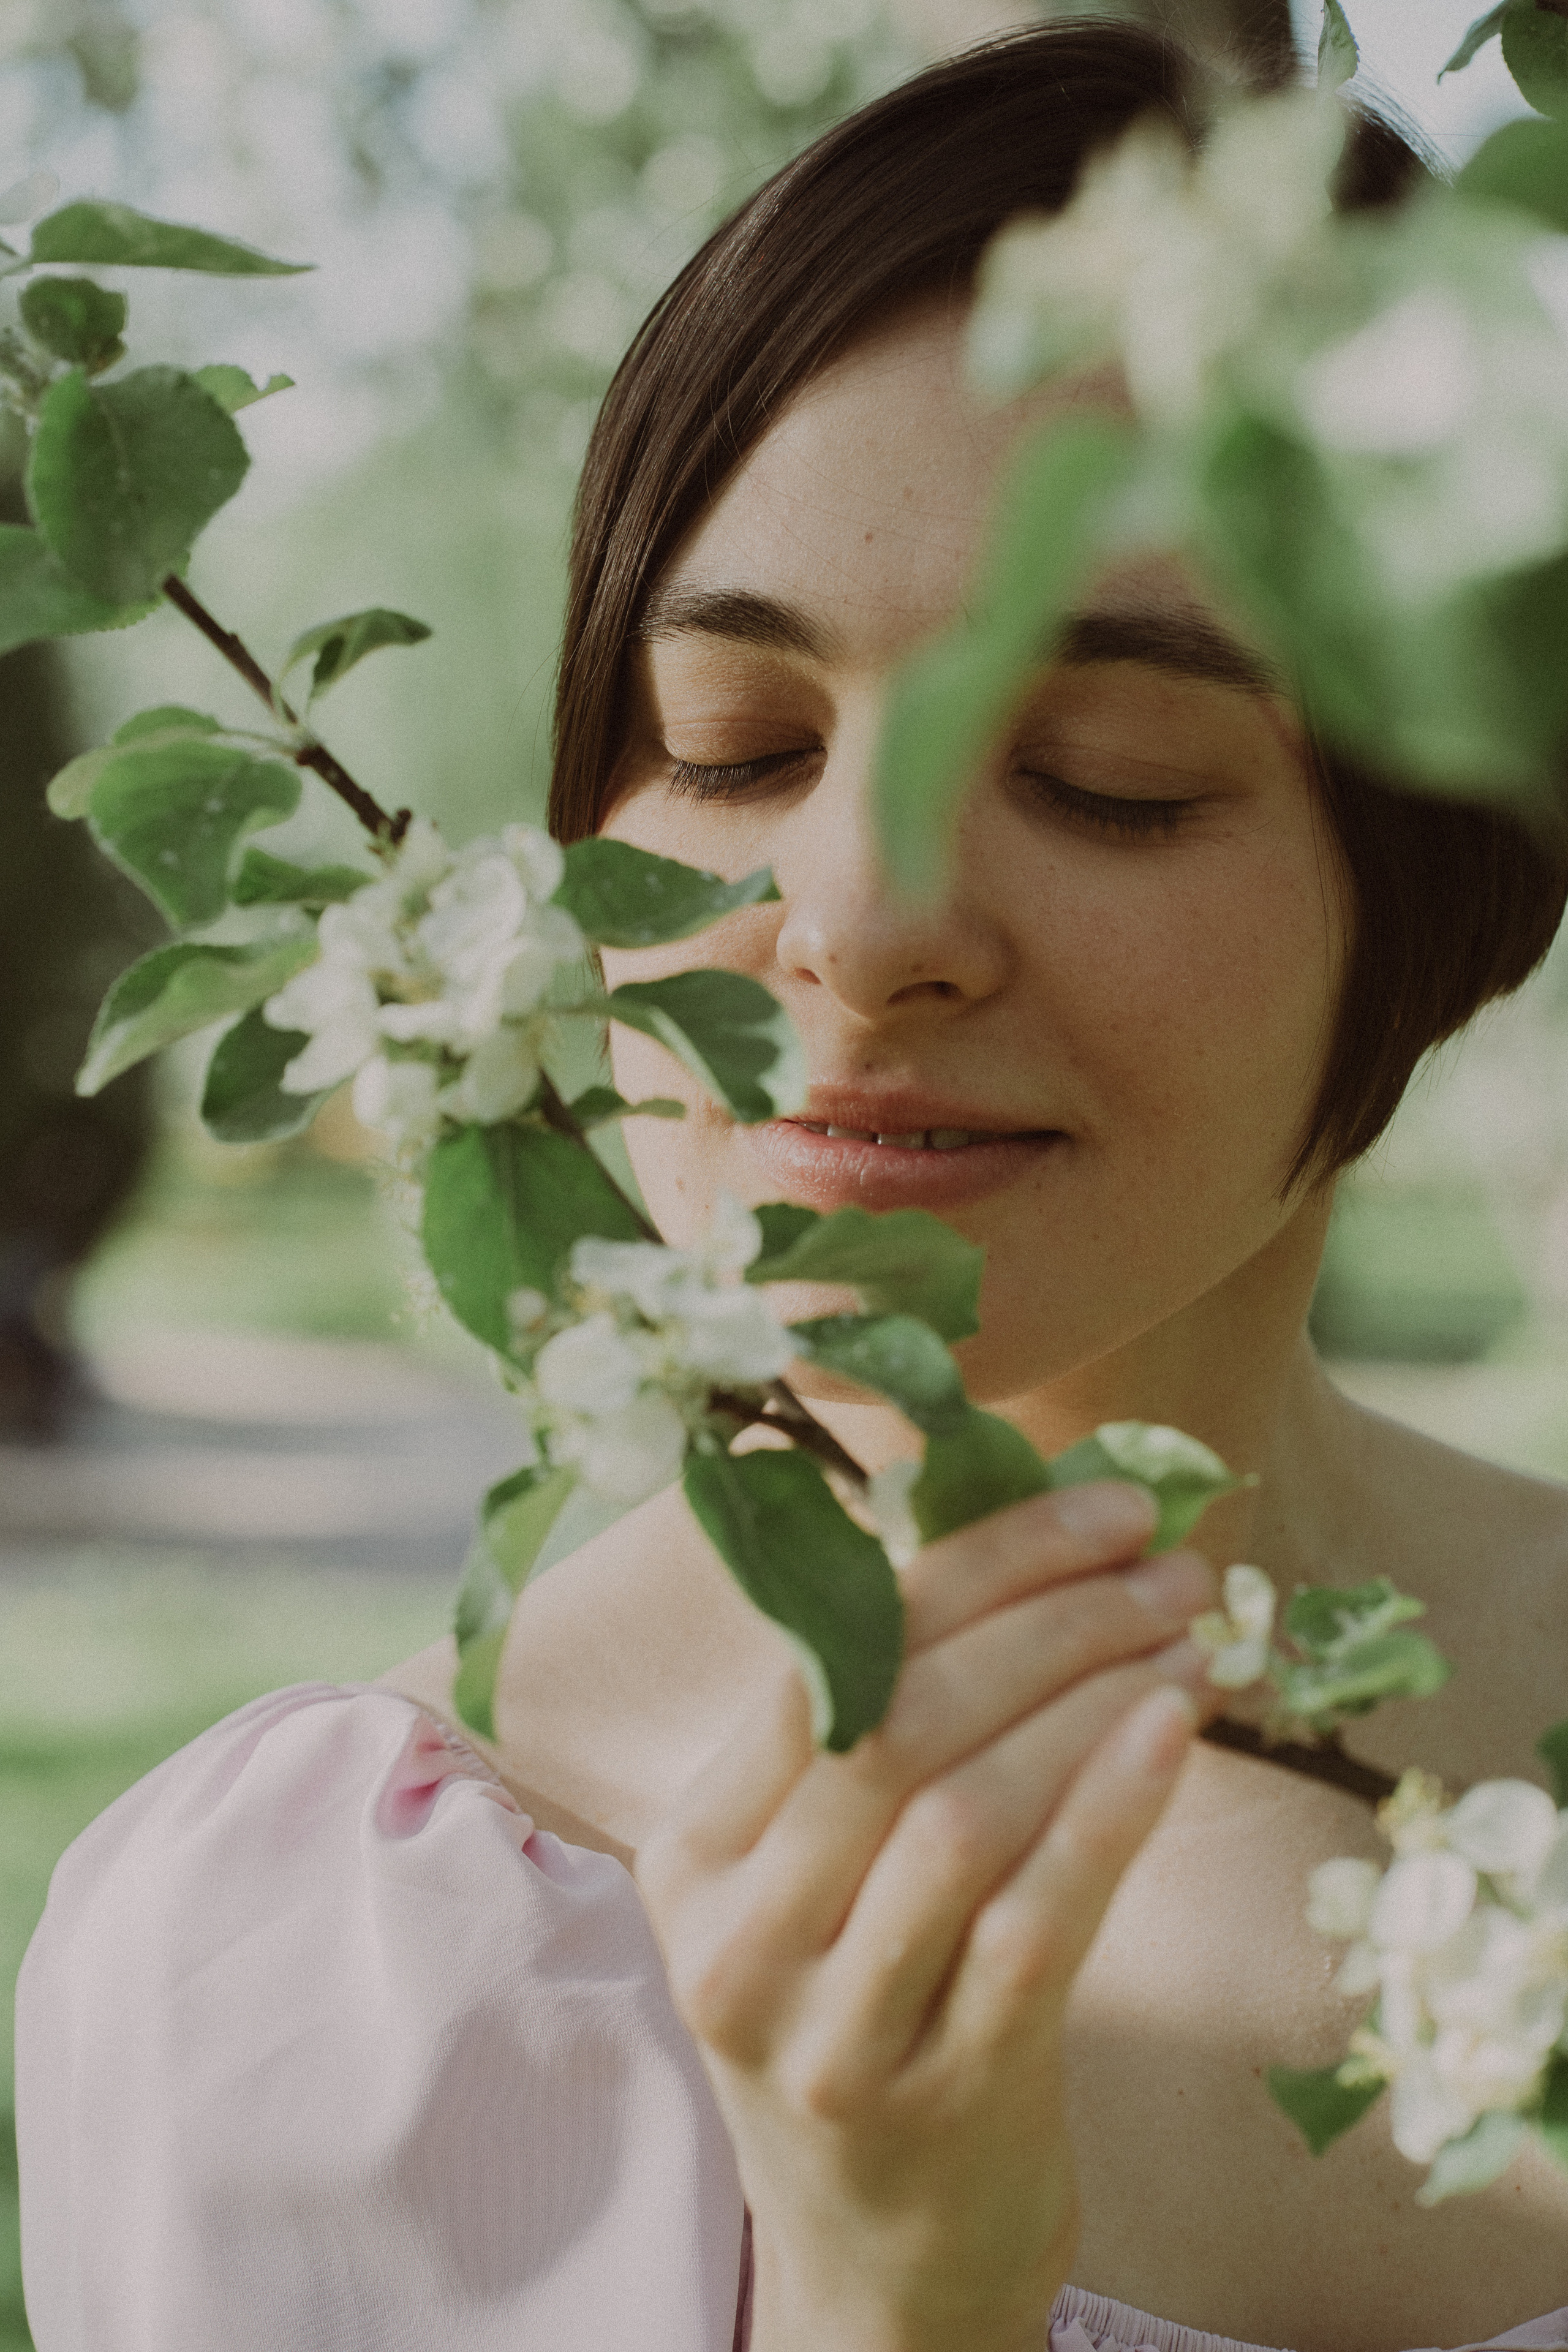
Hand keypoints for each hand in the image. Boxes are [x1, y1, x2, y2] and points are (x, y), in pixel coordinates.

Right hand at [635, 1479, 1220, 2351]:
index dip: (975, 1565)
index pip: (827, 1657)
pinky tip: (1174, 1732)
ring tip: (1188, 1636)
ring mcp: (831, 2029)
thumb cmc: (863, 2017)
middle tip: (1166, 1563)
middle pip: (893, 1724)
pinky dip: (1108, 1813)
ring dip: (1090, 1701)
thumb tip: (1031, 1553)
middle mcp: (738, 1934)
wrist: (876, 2256)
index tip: (1099, 1511)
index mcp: (693, 1847)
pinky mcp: (942, 2097)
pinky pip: (1034, 1927)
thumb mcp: (817, 1883)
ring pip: (963, 1816)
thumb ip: (874, 1739)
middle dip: (1046, 1618)